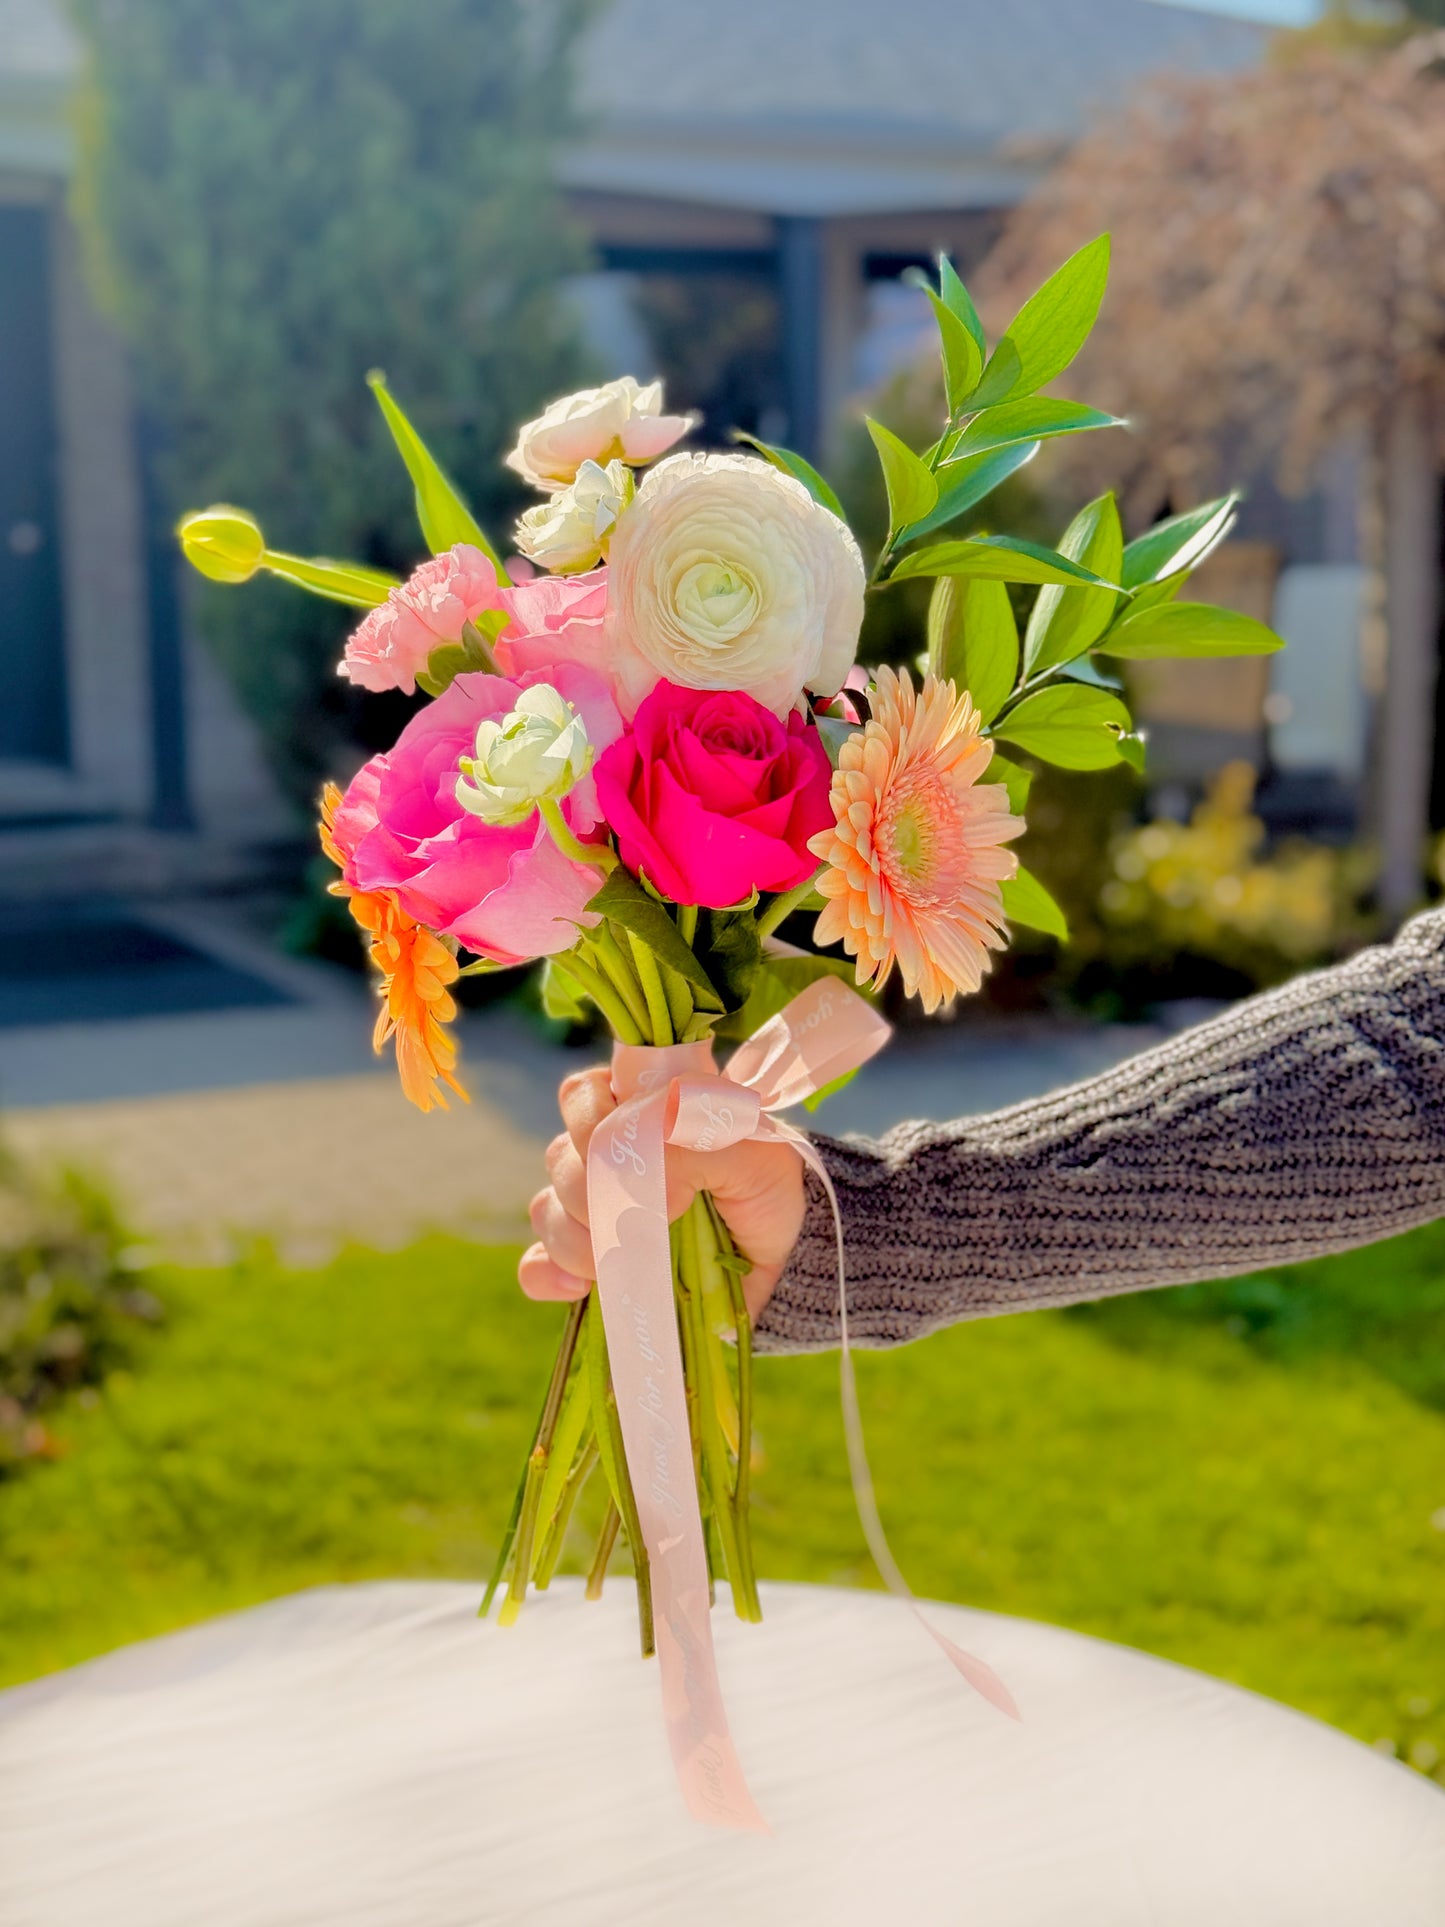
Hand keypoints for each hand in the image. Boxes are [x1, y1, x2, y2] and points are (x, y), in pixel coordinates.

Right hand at [519, 1066, 805, 1324]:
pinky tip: (576, 1287)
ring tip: (613, 1262)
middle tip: (636, 1219)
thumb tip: (644, 1181)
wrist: (788, 1256)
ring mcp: (597, 1213)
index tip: (617, 1146)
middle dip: (587, 1191)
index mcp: (638, 1112)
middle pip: (559, 1159)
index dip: (587, 1120)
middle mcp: (608, 1157)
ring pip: (547, 1210)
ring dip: (573, 1239)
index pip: (582, 1097)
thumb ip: (695, 1141)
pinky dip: (547, 1275)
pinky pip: (539, 1266)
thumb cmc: (768, 1186)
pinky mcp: (592, 1266)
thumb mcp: (749, 1149)